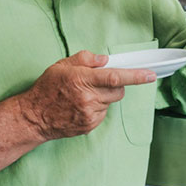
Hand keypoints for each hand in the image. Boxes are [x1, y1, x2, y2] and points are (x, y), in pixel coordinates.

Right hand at [17, 50, 155, 140]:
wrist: (34, 116)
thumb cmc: (47, 88)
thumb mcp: (61, 65)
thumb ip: (85, 59)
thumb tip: (105, 60)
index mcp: (82, 79)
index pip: (115, 76)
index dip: (135, 76)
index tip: (150, 75)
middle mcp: (88, 98)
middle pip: (118, 91)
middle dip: (115, 85)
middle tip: (99, 82)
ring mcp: (90, 114)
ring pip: (110, 102)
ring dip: (103, 97)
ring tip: (83, 96)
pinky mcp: (90, 126)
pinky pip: (103, 113)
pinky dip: (97, 108)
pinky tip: (81, 106)